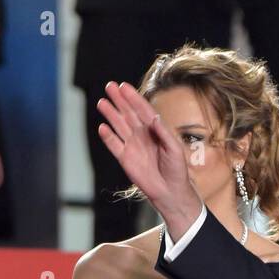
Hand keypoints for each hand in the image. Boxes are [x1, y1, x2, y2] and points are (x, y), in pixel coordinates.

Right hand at [97, 80, 200, 239]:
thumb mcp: (175, 149)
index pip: (142, 110)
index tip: (124, 86)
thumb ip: (164, 133)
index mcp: (155, 130)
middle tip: (109, 86)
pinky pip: (114, 145)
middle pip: (128, 113)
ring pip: (119, 125)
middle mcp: (142, 135)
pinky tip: (102, 127)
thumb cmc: (177, 170)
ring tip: (102, 103)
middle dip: (119, 100)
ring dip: (110, 114)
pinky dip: (108, 137)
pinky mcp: (125, 158)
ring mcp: (132, 146)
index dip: (133, 97)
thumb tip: (154, 117)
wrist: (170, 192)